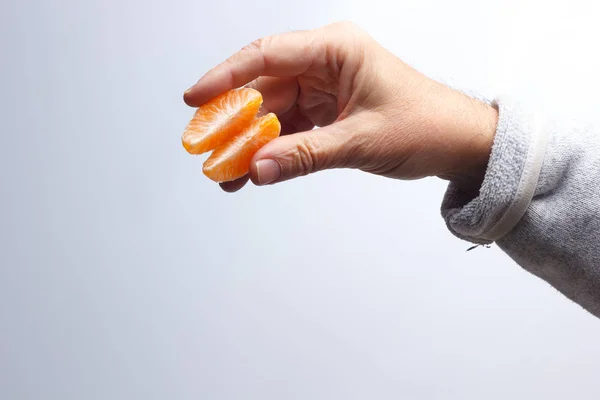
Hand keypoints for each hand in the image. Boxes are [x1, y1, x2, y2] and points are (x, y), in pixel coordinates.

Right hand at [184, 21, 497, 192]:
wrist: (458, 142)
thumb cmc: (424, 125)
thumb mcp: (360, 141)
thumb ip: (304, 156)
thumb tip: (254, 170)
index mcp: (336, 49)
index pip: (267, 55)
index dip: (226, 76)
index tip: (195, 99)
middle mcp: (324, 62)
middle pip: (263, 88)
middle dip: (234, 121)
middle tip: (205, 150)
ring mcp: (323, 87)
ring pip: (272, 112)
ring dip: (250, 142)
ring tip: (226, 174)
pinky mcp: (326, 111)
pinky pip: (288, 128)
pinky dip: (271, 150)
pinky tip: (252, 172)